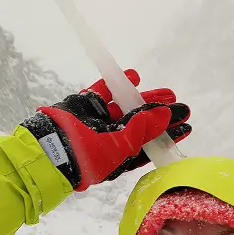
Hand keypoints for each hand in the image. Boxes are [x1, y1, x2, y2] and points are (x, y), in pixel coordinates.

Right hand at [22, 70, 190, 190]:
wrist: (47, 150)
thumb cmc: (85, 158)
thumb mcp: (119, 148)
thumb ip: (141, 130)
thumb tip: (166, 115)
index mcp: (117, 156)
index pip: (148, 144)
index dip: (167, 135)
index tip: (186, 125)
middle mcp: (107, 139)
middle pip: (139, 124)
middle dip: (160, 114)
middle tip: (182, 105)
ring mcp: (95, 121)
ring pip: (125, 106)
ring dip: (144, 98)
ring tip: (167, 92)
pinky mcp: (82, 106)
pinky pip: (102, 91)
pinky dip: (115, 83)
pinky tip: (133, 76)